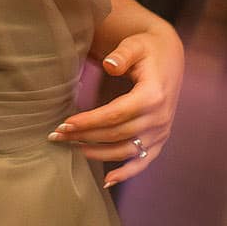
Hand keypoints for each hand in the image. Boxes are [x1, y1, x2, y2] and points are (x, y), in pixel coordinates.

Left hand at [51, 24, 185, 187]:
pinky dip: (127, 173)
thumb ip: (122, 54)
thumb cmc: (147, 49)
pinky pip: (144, 161)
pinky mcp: (160, 138)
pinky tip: (107, 180)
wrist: (169, 57)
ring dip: (98, 153)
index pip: (115, 114)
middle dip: (84, 136)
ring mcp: (161, 131)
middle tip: (58, 135)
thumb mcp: (135, 45)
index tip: (65, 123)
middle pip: (116, 134)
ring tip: (72, 148)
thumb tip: (109, 64)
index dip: (89, 121)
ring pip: (126, 150)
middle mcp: (159, 118)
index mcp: (152, 96)